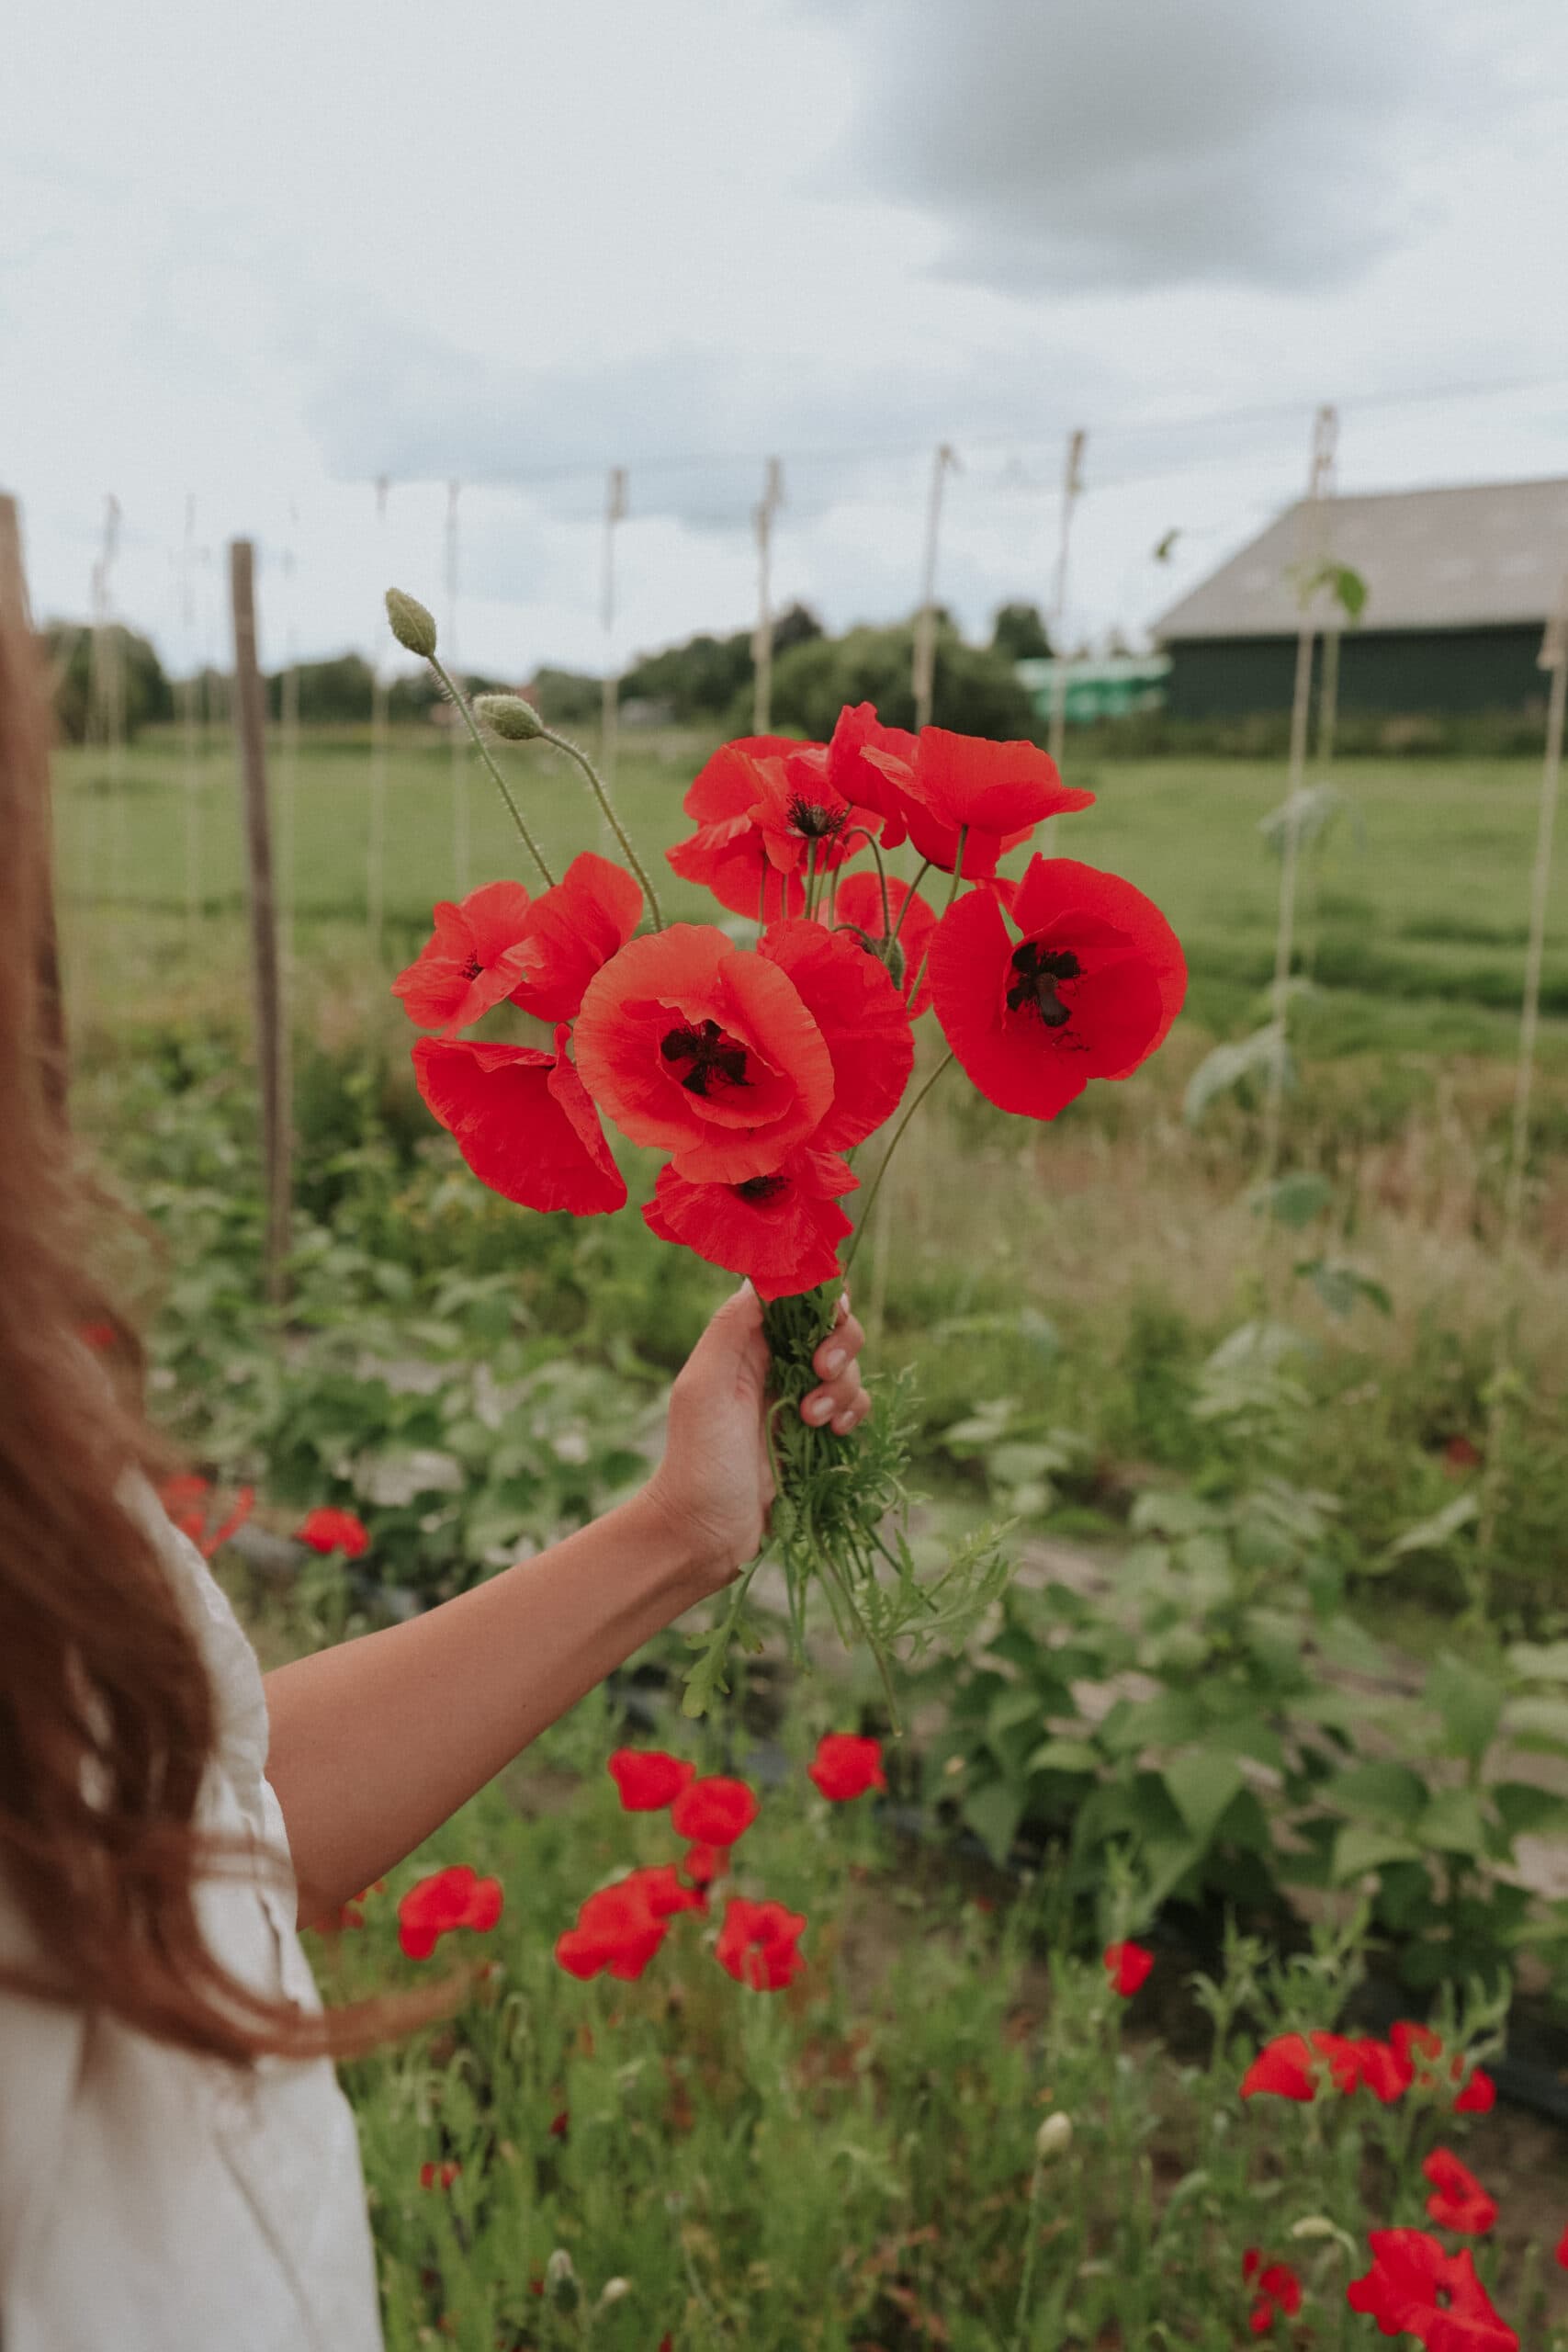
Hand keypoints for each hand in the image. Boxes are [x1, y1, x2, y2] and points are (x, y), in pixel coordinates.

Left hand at [636, 1284, 869, 1601]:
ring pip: (848, 1367)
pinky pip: (854, 1406)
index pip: (796, 1296)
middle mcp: (773, 1363)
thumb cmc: (697, 1460)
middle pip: (833, 1326)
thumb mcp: (703, 1386)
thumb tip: (762, 1276)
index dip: (820, 1297)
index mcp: (745, 1342)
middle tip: (819, 1372)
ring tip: (812, 1420)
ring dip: (843, 1387)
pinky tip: (835, 1433)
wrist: (705, 1533)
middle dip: (840, 1343)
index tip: (825, 1318)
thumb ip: (731, 1327)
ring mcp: (798, 1398)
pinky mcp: (817, 1434)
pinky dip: (854, 1412)